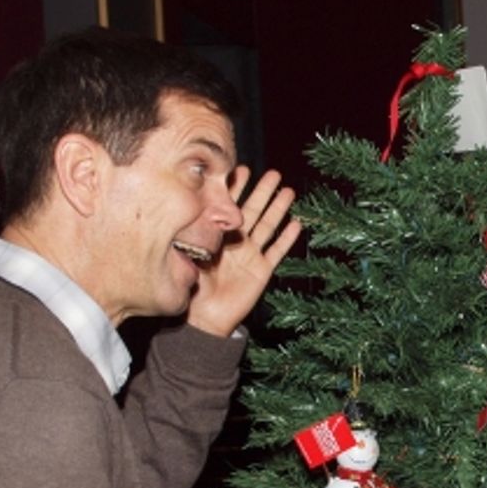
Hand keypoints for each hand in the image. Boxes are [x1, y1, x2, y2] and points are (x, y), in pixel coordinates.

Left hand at [188, 168, 303, 336]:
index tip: (242, 169)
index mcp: (218, 236)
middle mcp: (236, 242)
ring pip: (267, 226)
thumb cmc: (193, 288)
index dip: (236, 188)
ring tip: (289, 192)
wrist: (205, 317)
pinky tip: (295, 225)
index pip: (228, 206)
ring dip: (278, 209)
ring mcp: (251, 255)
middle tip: (274, 174)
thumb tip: (195, 213)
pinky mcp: (262, 271)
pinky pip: (276, 252)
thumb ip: (196, 236)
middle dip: (263, 192)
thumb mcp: (191, 258)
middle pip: (253, 211)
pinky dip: (286, 239)